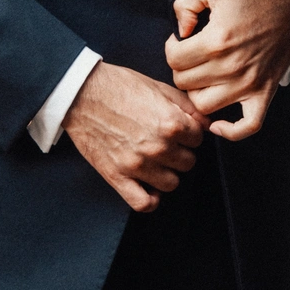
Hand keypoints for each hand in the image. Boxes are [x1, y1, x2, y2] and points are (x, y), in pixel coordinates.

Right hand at [63, 61, 205, 213]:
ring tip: (158, 162)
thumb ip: (187, 106)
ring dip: (167, 173)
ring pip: (171, 183)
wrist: (82, 93)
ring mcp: (137, 164)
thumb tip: (206, 123)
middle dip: (181, 153)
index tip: (181, 131)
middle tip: (168, 144)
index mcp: (170, 123)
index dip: (190, 133)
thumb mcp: (159, 87)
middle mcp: (157, 146)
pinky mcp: (117, 176)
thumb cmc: (120, 86)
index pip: (198, 139)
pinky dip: (150, 200)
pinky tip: (150, 189)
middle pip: (188, 162)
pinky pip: (142, 203)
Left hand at [166, 0, 289, 142]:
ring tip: (203, 77)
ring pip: (204, 106)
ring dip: (198, 93)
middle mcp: (232, 66)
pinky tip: (218, 122)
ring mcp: (249, 84)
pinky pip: (246, 126)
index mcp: (218, 40)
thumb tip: (179, 31)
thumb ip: (185, 3)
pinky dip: (230, 130)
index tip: (182, 39)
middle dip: (182, 68)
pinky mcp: (263, 94)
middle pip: (185, 83)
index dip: (172, 47)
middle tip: (192, 56)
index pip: (174, 59)